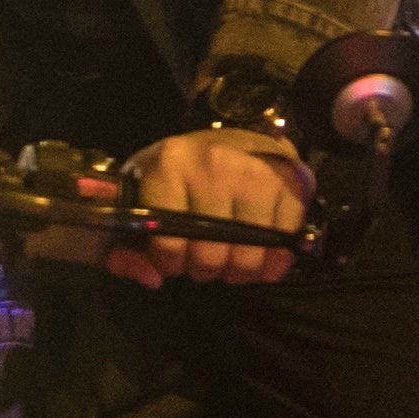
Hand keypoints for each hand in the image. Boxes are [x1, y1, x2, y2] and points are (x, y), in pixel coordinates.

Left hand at [117, 125, 312, 287]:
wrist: (236, 138)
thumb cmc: (184, 171)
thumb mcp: (146, 192)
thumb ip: (130, 242)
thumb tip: (151, 279)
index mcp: (170, 164)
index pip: (167, 240)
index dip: (169, 262)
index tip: (173, 259)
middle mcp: (213, 165)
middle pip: (210, 253)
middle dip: (205, 269)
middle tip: (205, 262)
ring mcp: (255, 172)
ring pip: (249, 252)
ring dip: (241, 269)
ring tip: (233, 262)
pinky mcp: (288, 180)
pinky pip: (285, 237)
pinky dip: (277, 258)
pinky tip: (266, 259)